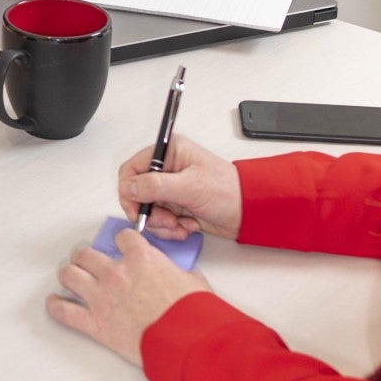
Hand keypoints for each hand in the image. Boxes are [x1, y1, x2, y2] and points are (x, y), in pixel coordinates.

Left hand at [46, 230, 212, 366]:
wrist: (187, 342)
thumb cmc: (194, 315)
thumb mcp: (194, 282)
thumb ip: (180, 272)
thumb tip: (181, 274)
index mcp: (141, 259)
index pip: (122, 237)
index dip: (122, 240)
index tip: (122, 245)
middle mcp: (116, 273)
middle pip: (86, 254)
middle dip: (85, 255)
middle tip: (87, 260)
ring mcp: (102, 297)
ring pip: (69, 274)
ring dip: (69, 273)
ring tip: (70, 276)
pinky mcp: (95, 323)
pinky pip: (64, 311)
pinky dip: (56, 306)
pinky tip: (54, 302)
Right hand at [119, 133, 241, 240]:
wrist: (251, 213)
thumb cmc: (230, 192)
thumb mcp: (190, 187)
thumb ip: (155, 186)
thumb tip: (129, 188)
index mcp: (169, 152)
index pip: (131, 169)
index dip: (130, 191)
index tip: (138, 209)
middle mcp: (167, 169)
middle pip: (137, 193)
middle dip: (150, 212)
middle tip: (166, 220)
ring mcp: (171, 189)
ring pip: (147, 210)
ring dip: (161, 223)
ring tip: (180, 225)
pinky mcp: (176, 205)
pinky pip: (160, 221)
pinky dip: (170, 228)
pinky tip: (187, 226)